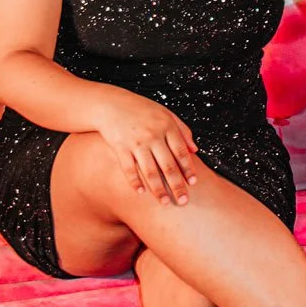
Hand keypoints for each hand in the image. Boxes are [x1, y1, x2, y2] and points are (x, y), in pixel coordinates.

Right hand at [92, 88, 198, 205]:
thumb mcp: (165, 113)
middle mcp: (153, 135)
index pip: (181, 152)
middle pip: (168, 166)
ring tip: (165, 202)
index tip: (193, 183)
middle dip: (177, 186)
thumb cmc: (140, 109)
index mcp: (166, 126)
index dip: (188, 169)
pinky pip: (129, 169)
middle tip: (183, 201)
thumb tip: (195, 150)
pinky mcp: (120, 147)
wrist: (110, 104)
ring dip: (159, 190)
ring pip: (150, 171)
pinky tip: (140, 192)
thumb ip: (182, 130)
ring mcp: (136, 142)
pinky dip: (135, 182)